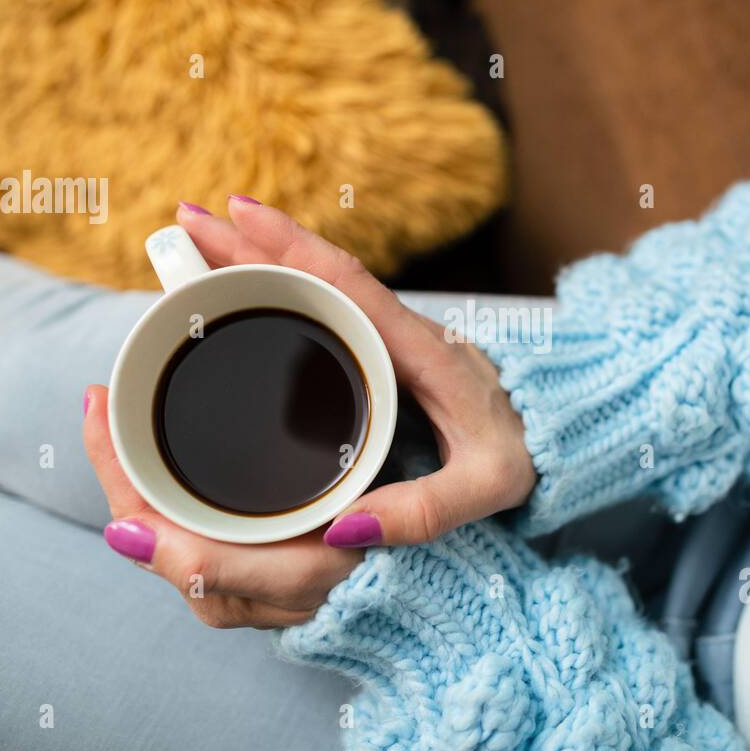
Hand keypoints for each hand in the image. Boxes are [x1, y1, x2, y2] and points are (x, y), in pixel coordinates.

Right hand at [82, 196, 535, 627]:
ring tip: (199, 247)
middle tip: (187, 222)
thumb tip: (343, 533)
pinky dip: (283, 295)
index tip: (235, 217)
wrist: (562, 431)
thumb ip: (428, 509)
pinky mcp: (385, 356)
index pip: (349, 286)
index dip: (290, 249)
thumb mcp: (490, 486)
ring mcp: (390, 341)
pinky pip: (326, 313)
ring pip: (316, 290)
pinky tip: (248, 299)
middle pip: (316, 275)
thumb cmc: (531, 452)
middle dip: (250, 246)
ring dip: (259, 264)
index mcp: (421, 350)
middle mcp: (401, 333)